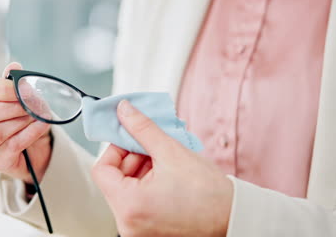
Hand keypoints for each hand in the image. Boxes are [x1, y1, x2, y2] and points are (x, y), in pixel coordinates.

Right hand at [0, 62, 51, 182]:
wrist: (31, 149)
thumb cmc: (18, 118)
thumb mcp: (16, 98)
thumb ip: (13, 83)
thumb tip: (14, 66)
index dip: (4, 88)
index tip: (24, 88)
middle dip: (12, 106)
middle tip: (32, 103)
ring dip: (21, 120)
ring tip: (36, 114)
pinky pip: (13, 145)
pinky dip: (31, 132)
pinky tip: (42, 124)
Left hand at [91, 100, 233, 236]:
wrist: (233, 218)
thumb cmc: (209, 195)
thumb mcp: (171, 151)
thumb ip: (142, 128)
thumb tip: (124, 111)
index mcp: (130, 206)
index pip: (102, 170)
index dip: (115, 148)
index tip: (129, 138)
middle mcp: (128, 224)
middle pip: (114, 180)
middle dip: (132, 158)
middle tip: (152, 147)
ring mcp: (137, 230)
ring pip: (126, 191)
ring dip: (140, 171)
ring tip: (164, 162)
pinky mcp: (147, 232)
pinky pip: (137, 203)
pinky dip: (146, 186)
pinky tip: (166, 177)